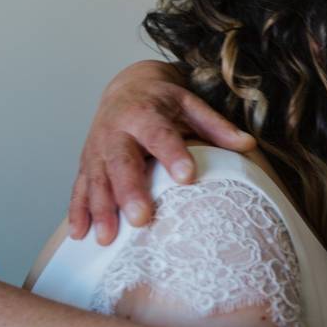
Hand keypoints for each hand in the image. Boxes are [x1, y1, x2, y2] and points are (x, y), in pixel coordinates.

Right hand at [70, 60, 254, 243]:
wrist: (126, 88)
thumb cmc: (163, 102)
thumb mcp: (190, 104)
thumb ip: (216, 125)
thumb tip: (249, 144)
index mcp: (145, 113)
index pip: (160, 134)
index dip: (172, 155)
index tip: (187, 177)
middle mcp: (117, 130)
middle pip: (121, 162)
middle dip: (129, 191)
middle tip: (142, 219)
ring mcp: (97, 148)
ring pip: (96, 179)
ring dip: (100, 209)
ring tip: (107, 239)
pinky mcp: (86, 163)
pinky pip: (79, 188)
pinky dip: (78, 211)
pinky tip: (80, 235)